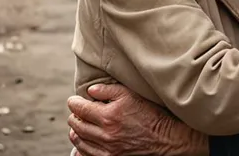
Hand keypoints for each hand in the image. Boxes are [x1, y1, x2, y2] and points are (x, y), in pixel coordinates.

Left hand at [67, 83, 207, 155]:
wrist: (164, 138)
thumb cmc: (149, 113)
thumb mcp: (131, 95)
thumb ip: (109, 90)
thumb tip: (90, 90)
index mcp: (109, 115)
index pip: (79, 108)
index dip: (74, 102)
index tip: (74, 100)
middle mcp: (105, 134)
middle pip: (76, 124)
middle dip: (74, 115)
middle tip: (78, 110)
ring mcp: (106, 149)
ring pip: (78, 140)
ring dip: (76, 130)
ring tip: (80, 123)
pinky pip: (85, 154)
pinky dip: (81, 146)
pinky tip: (85, 139)